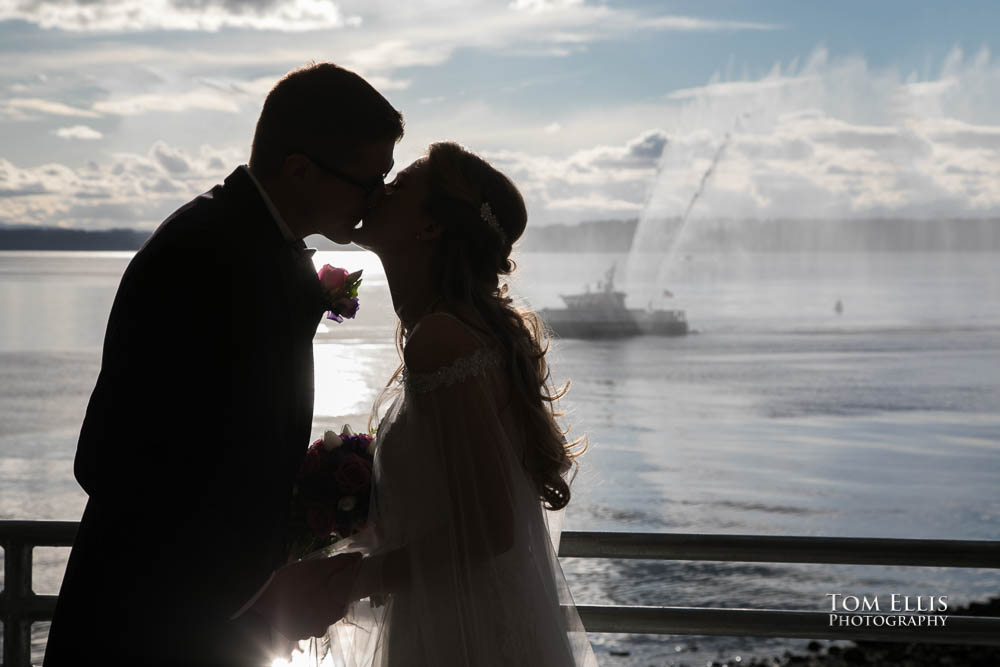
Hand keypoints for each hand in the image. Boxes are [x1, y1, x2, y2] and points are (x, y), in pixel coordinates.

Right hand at [247, 552, 362, 640]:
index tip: (331, 584)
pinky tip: (294, 605)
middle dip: (326, 601)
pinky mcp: (294, 634)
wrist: (261, 598)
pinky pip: (302, 625)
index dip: (339, 592)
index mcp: (333, 611)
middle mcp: (323, 626)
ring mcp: (307, 632)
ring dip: (313, 610)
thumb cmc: (293, 583)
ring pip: (317, 620)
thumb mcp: (318, 568)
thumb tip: (359, 557)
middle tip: (315, 587)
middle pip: (331, 613)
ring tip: (303, 595)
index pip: (344, 603)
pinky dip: (301, 616)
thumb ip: (341, 563)